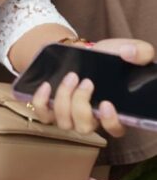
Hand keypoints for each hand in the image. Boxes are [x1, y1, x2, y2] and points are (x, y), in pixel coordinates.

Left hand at [30, 38, 154, 136]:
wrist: (81, 52)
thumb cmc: (107, 56)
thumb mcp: (126, 49)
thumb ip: (139, 51)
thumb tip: (129, 53)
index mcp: (113, 111)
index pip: (115, 130)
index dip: (111, 122)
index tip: (106, 104)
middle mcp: (91, 119)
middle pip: (85, 128)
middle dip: (81, 105)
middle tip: (85, 81)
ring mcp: (70, 116)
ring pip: (64, 123)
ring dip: (64, 100)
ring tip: (70, 77)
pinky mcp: (52, 108)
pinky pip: (43, 115)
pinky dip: (42, 102)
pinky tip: (46, 85)